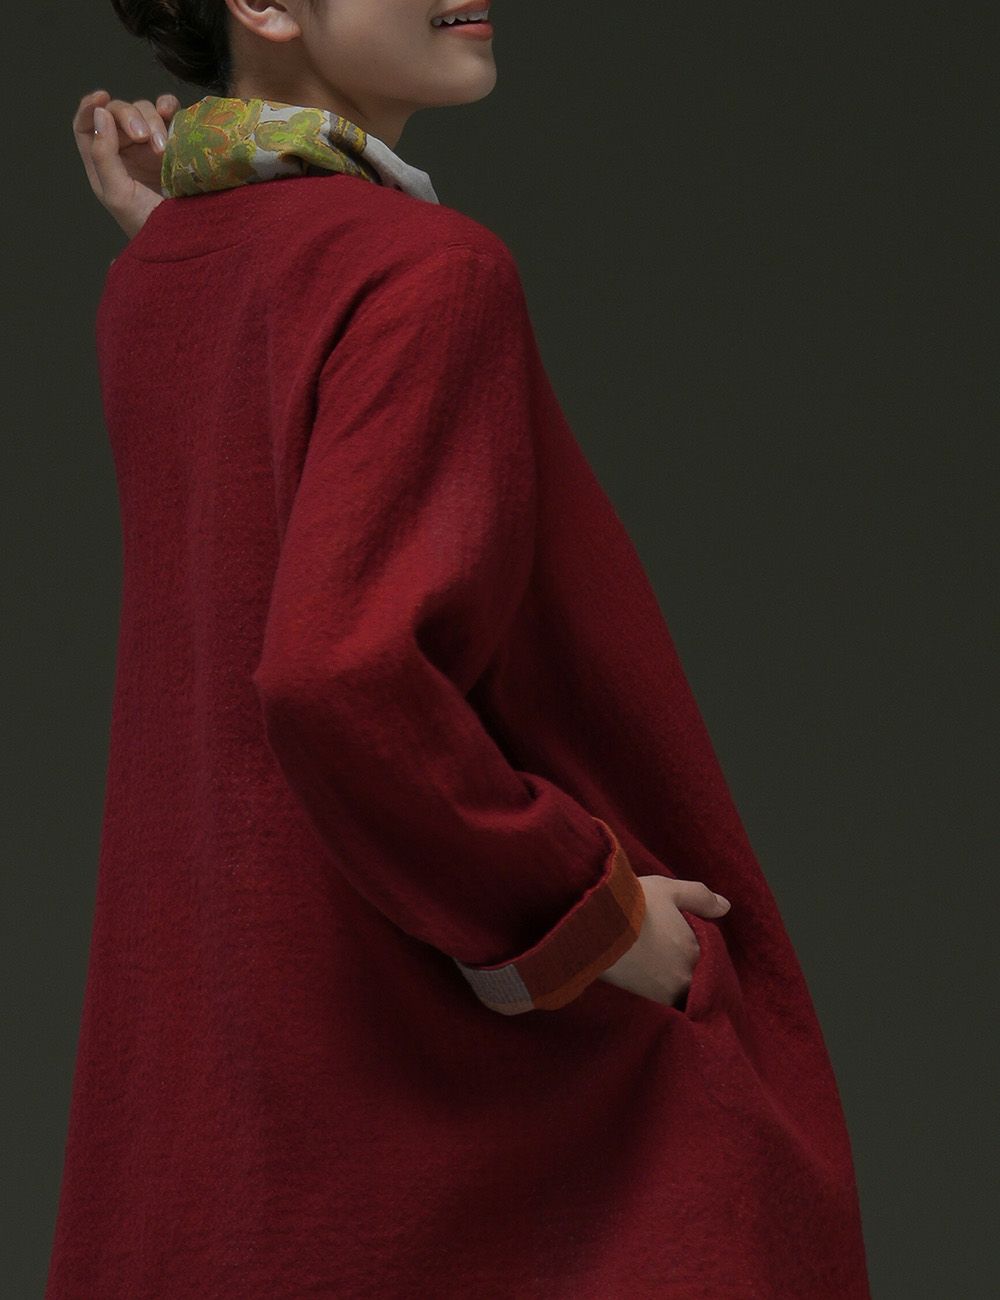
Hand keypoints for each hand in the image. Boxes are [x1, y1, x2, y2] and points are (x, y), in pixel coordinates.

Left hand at [73, 89, 181, 239]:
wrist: (186, 239)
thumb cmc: (148, 224)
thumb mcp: (118, 193)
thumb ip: (103, 154)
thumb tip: (101, 113)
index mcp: (103, 162)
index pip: (87, 125)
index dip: (90, 107)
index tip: (102, 98)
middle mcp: (125, 151)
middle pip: (118, 113)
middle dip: (130, 117)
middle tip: (145, 137)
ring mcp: (151, 147)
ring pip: (145, 111)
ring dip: (153, 121)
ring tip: (164, 147)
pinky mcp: (176, 145)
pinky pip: (170, 115)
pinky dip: (170, 107)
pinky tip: (172, 113)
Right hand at [598, 876, 730, 1007]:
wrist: (595, 926)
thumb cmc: (634, 904)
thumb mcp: (669, 890)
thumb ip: (700, 898)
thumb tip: (726, 907)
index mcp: (696, 948)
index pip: (706, 952)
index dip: (692, 944)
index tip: (676, 936)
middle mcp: (687, 975)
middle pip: (694, 974)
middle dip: (684, 966)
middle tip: (663, 953)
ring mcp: (667, 993)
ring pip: (679, 991)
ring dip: (671, 981)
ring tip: (652, 967)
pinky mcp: (646, 1004)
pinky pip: (661, 1002)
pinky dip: (657, 992)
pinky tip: (643, 980)